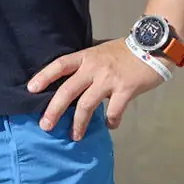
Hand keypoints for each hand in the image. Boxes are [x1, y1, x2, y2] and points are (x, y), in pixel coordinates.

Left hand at [27, 38, 163, 139]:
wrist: (152, 47)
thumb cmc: (124, 51)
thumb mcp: (100, 52)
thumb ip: (87, 64)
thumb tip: (72, 80)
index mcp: (85, 57)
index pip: (59, 65)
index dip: (44, 76)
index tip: (31, 89)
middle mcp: (93, 68)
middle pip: (68, 90)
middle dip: (54, 109)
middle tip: (45, 125)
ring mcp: (109, 80)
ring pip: (87, 104)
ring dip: (79, 123)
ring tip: (74, 136)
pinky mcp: (126, 89)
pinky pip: (114, 110)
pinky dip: (111, 120)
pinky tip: (110, 126)